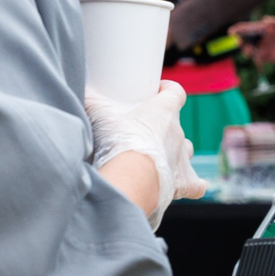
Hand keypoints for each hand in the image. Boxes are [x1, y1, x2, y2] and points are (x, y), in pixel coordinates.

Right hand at [85, 82, 201, 221]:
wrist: (131, 178)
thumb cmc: (118, 142)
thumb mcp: (100, 114)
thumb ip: (91, 100)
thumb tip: (79, 89)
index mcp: (164, 111)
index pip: (176, 92)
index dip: (168, 91)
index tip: (157, 92)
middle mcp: (178, 133)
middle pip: (176, 125)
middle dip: (161, 128)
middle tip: (140, 133)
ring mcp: (183, 158)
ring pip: (185, 151)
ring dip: (174, 154)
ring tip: (156, 159)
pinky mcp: (184, 182)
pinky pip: (195, 184)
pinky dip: (191, 185)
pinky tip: (181, 185)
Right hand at [232, 16, 274, 63]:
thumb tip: (264, 20)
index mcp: (260, 29)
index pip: (246, 28)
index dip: (238, 29)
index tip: (231, 32)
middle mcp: (258, 39)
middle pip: (245, 40)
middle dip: (240, 41)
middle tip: (239, 42)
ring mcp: (261, 48)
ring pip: (249, 50)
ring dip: (247, 51)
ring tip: (249, 50)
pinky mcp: (265, 57)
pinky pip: (257, 59)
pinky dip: (256, 59)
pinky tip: (259, 58)